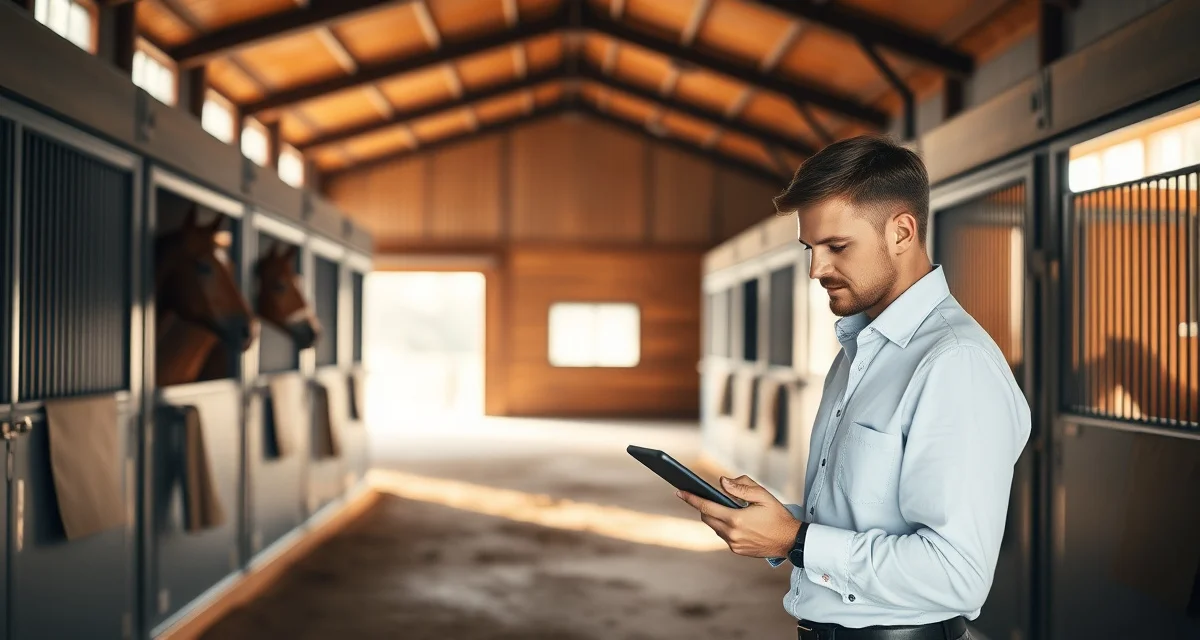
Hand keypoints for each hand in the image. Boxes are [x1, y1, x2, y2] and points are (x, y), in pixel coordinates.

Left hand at [676, 475, 800, 557]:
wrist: (791, 540)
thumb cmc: (778, 515)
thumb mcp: (762, 495)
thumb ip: (741, 487)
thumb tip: (722, 482)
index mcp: (736, 519)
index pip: (706, 507)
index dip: (691, 498)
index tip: (679, 491)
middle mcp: (732, 534)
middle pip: (707, 518)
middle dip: (704, 506)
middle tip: (707, 496)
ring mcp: (734, 544)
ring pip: (715, 527)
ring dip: (715, 517)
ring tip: (726, 507)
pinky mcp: (738, 550)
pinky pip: (724, 536)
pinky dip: (725, 526)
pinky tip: (735, 520)